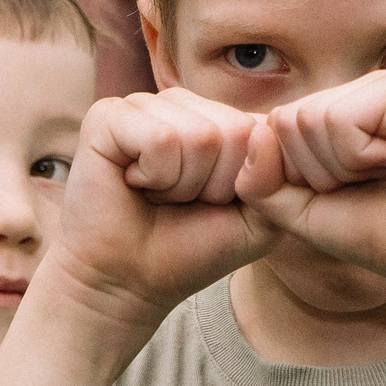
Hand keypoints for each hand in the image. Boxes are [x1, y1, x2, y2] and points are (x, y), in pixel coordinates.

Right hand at [46, 89, 276, 324]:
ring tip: (158, 194)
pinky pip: (160, 139)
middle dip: (214, 185)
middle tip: (182, 201)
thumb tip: (261, 131)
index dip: (248, 183)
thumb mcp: (258, 222)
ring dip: (182, 185)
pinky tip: (134, 183)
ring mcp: (146, 104)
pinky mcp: (108, 115)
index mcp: (220, 118)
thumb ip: (277, 179)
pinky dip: (154, 177)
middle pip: (236, 131)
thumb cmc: (191, 249)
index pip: (264, 130)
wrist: (128, 282)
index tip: (218, 205)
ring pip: (200, 135)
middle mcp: (185, 104)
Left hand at [232, 69, 385, 300]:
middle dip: (318, 170)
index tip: (348, 191)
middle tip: (368, 184)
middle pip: (290, 119)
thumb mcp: (299, 210)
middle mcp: (366, 87)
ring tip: (384, 174)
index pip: (278, 126)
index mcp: (345, 106)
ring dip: (340, 166)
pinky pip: (340, 120)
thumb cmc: (375, 233)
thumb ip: (260, 180)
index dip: (299, 175)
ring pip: (311, 118)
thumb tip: (254, 134)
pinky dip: (358, 156)